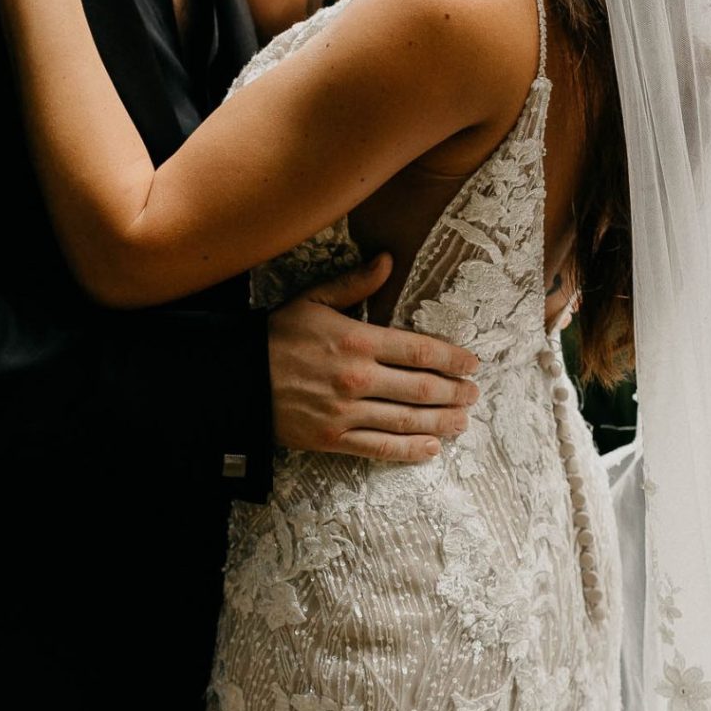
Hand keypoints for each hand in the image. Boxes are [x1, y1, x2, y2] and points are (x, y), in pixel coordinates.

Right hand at [268, 252, 481, 462]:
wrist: (236, 379)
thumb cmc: (275, 337)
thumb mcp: (312, 301)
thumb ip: (354, 284)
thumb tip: (387, 260)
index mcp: (357, 340)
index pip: (419, 350)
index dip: (452, 358)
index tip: (471, 363)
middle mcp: (357, 378)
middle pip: (422, 388)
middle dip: (455, 392)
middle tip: (474, 394)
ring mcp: (346, 412)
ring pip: (407, 421)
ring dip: (442, 422)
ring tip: (463, 421)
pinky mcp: (332, 439)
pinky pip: (380, 448)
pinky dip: (410, 450)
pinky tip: (431, 449)